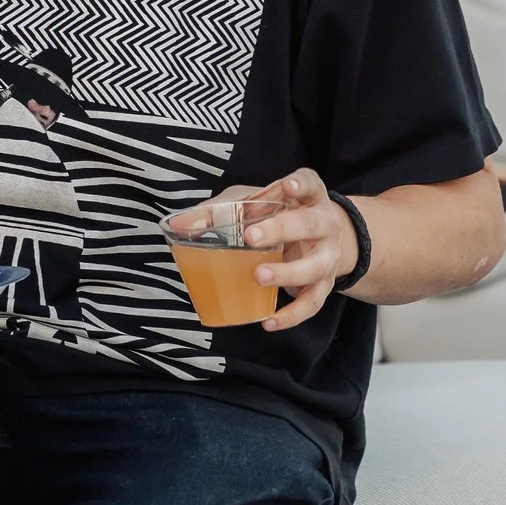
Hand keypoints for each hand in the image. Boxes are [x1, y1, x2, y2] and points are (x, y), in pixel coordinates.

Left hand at [169, 168, 357, 332]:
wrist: (319, 240)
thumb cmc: (275, 215)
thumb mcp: (249, 204)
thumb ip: (217, 211)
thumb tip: (178, 224)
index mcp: (308, 198)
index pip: (310, 184)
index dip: (301, 184)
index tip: (287, 185)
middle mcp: (324, 224)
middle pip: (311, 224)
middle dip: (283, 230)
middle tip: (252, 237)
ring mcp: (328, 256)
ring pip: (316, 266)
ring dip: (288, 273)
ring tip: (258, 276)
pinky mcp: (323, 284)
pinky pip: (311, 303)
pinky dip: (292, 315)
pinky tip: (268, 321)